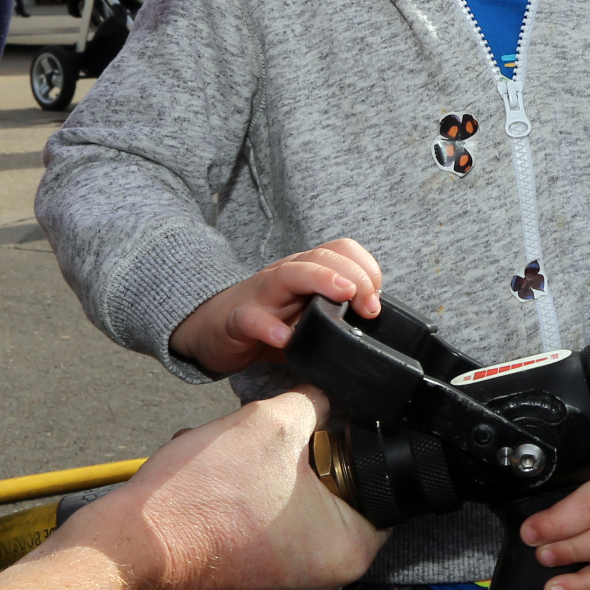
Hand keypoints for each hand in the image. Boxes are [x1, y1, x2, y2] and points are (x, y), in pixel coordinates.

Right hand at [46, 386, 384, 589]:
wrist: (125, 558)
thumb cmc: (196, 504)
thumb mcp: (270, 422)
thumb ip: (314, 403)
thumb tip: (325, 396)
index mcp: (348, 552)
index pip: (378, 490)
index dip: (347, 447)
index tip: (320, 431)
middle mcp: (321, 586)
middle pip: (328, 503)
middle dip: (295, 465)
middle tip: (265, 444)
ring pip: (285, 519)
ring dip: (259, 484)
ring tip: (225, 462)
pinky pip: (253, 542)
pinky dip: (234, 513)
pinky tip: (206, 489)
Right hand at [171, 239, 383, 374]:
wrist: (212, 329)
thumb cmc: (266, 320)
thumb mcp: (307, 315)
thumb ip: (337, 316)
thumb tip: (373, 331)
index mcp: (307, 271)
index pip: (342, 251)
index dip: (367, 269)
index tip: (377, 303)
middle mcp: (287, 275)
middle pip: (323, 257)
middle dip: (356, 277)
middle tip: (369, 308)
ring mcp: (262, 294)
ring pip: (292, 274)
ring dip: (322, 281)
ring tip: (343, 297)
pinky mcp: (238, 319)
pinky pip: (252, 318)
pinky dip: (268, 326)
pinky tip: (283, 338)